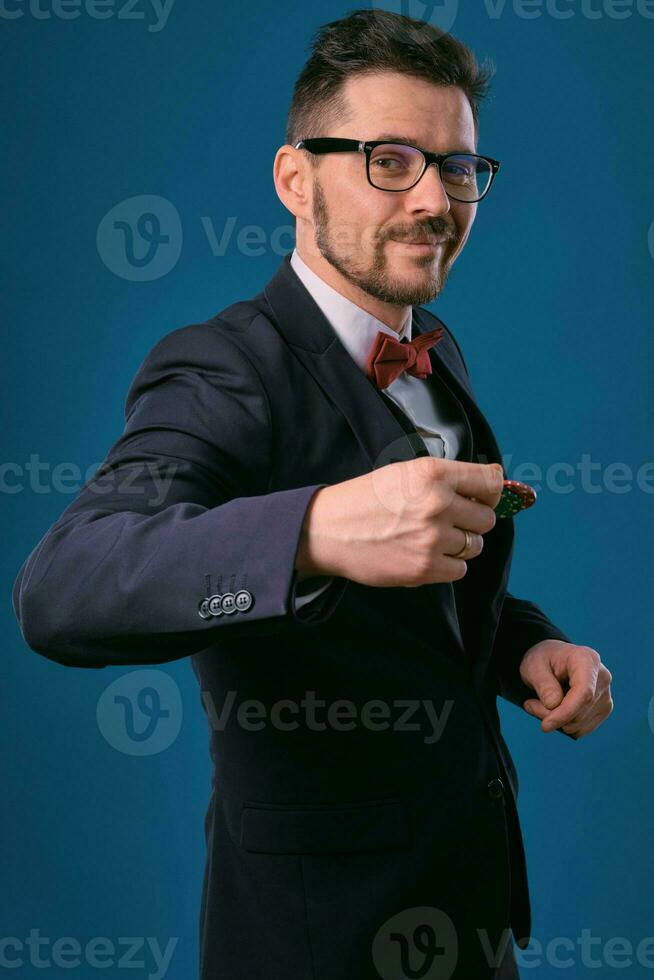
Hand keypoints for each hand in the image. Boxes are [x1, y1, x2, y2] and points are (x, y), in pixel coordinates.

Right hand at [295, 458, 504, 587]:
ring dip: (460, 544)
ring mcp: (432, 539)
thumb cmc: (366, 499)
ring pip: (475, 545)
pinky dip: (447, 565)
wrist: (329, 531)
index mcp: (433, 474)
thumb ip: (445, 479)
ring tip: (432, 538)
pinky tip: (425, 554)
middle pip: (487, 518)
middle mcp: (437, 504)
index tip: (481, 498)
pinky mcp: (424, 568)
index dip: (490, 492)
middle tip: (447, 520)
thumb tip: (490, 489)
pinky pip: (460, 570)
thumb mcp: (405, 472)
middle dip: (472, 520)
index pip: (492, 481)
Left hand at [519, 639, 612, 737]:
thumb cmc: (542, 659)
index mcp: (587, 659)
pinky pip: (581, 729)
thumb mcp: (533, 665)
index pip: (584, 692)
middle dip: (551, 714)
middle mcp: (602, 677)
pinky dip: (563, 725)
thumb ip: (543, 683)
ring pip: (579, 723)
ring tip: (540, 703)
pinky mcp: (603, 709)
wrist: (551, 660)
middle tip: (530, 704)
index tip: (545, 725)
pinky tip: (554, 709)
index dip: (565, 712)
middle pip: (580, 711)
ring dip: (555, 720)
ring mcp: (605, 694)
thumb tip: (553, 704)